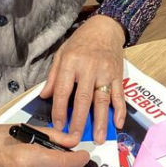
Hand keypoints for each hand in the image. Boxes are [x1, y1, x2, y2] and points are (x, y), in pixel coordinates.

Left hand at [40, 15, 125, 144]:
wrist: (105, 28)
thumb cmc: (80, 42)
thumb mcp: (61, 54)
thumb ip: (53, 76)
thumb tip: (44, 96)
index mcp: (71, 62)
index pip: (63, 90)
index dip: (59, 109)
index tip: (58, 125)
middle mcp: (89, 68)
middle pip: (83, 99)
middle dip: (78, 121)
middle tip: (75, 138)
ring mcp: (105, 72)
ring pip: (102, 100)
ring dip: (100, 121)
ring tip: (97, 138)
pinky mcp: (118, 75)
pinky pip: (119, 95)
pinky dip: (120, 110)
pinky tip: (117, 123)